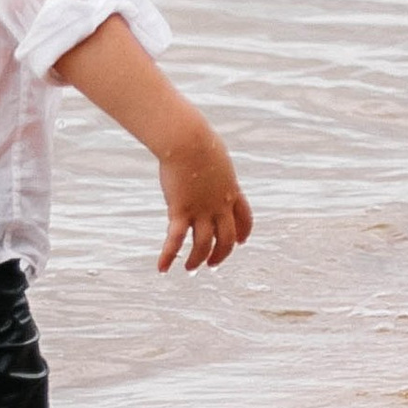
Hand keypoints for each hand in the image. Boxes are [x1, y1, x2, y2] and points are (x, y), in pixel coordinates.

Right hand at [157, 118, 250, 273]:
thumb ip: (214, 165)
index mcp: (232, 190)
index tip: (240, 243)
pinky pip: (175, 240)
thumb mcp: (214, 154)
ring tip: (190, 268)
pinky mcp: (180, 211)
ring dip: (196, 260)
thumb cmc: (197, 139)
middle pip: (226, 239)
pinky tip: (162, 268)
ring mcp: (201, 210)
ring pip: (203, 245)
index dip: (243, 233)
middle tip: (212, 264)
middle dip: (220, 254)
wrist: (188, 140)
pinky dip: (168, 256)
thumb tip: (207, 157)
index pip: (245, 219)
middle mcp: (220, 205)